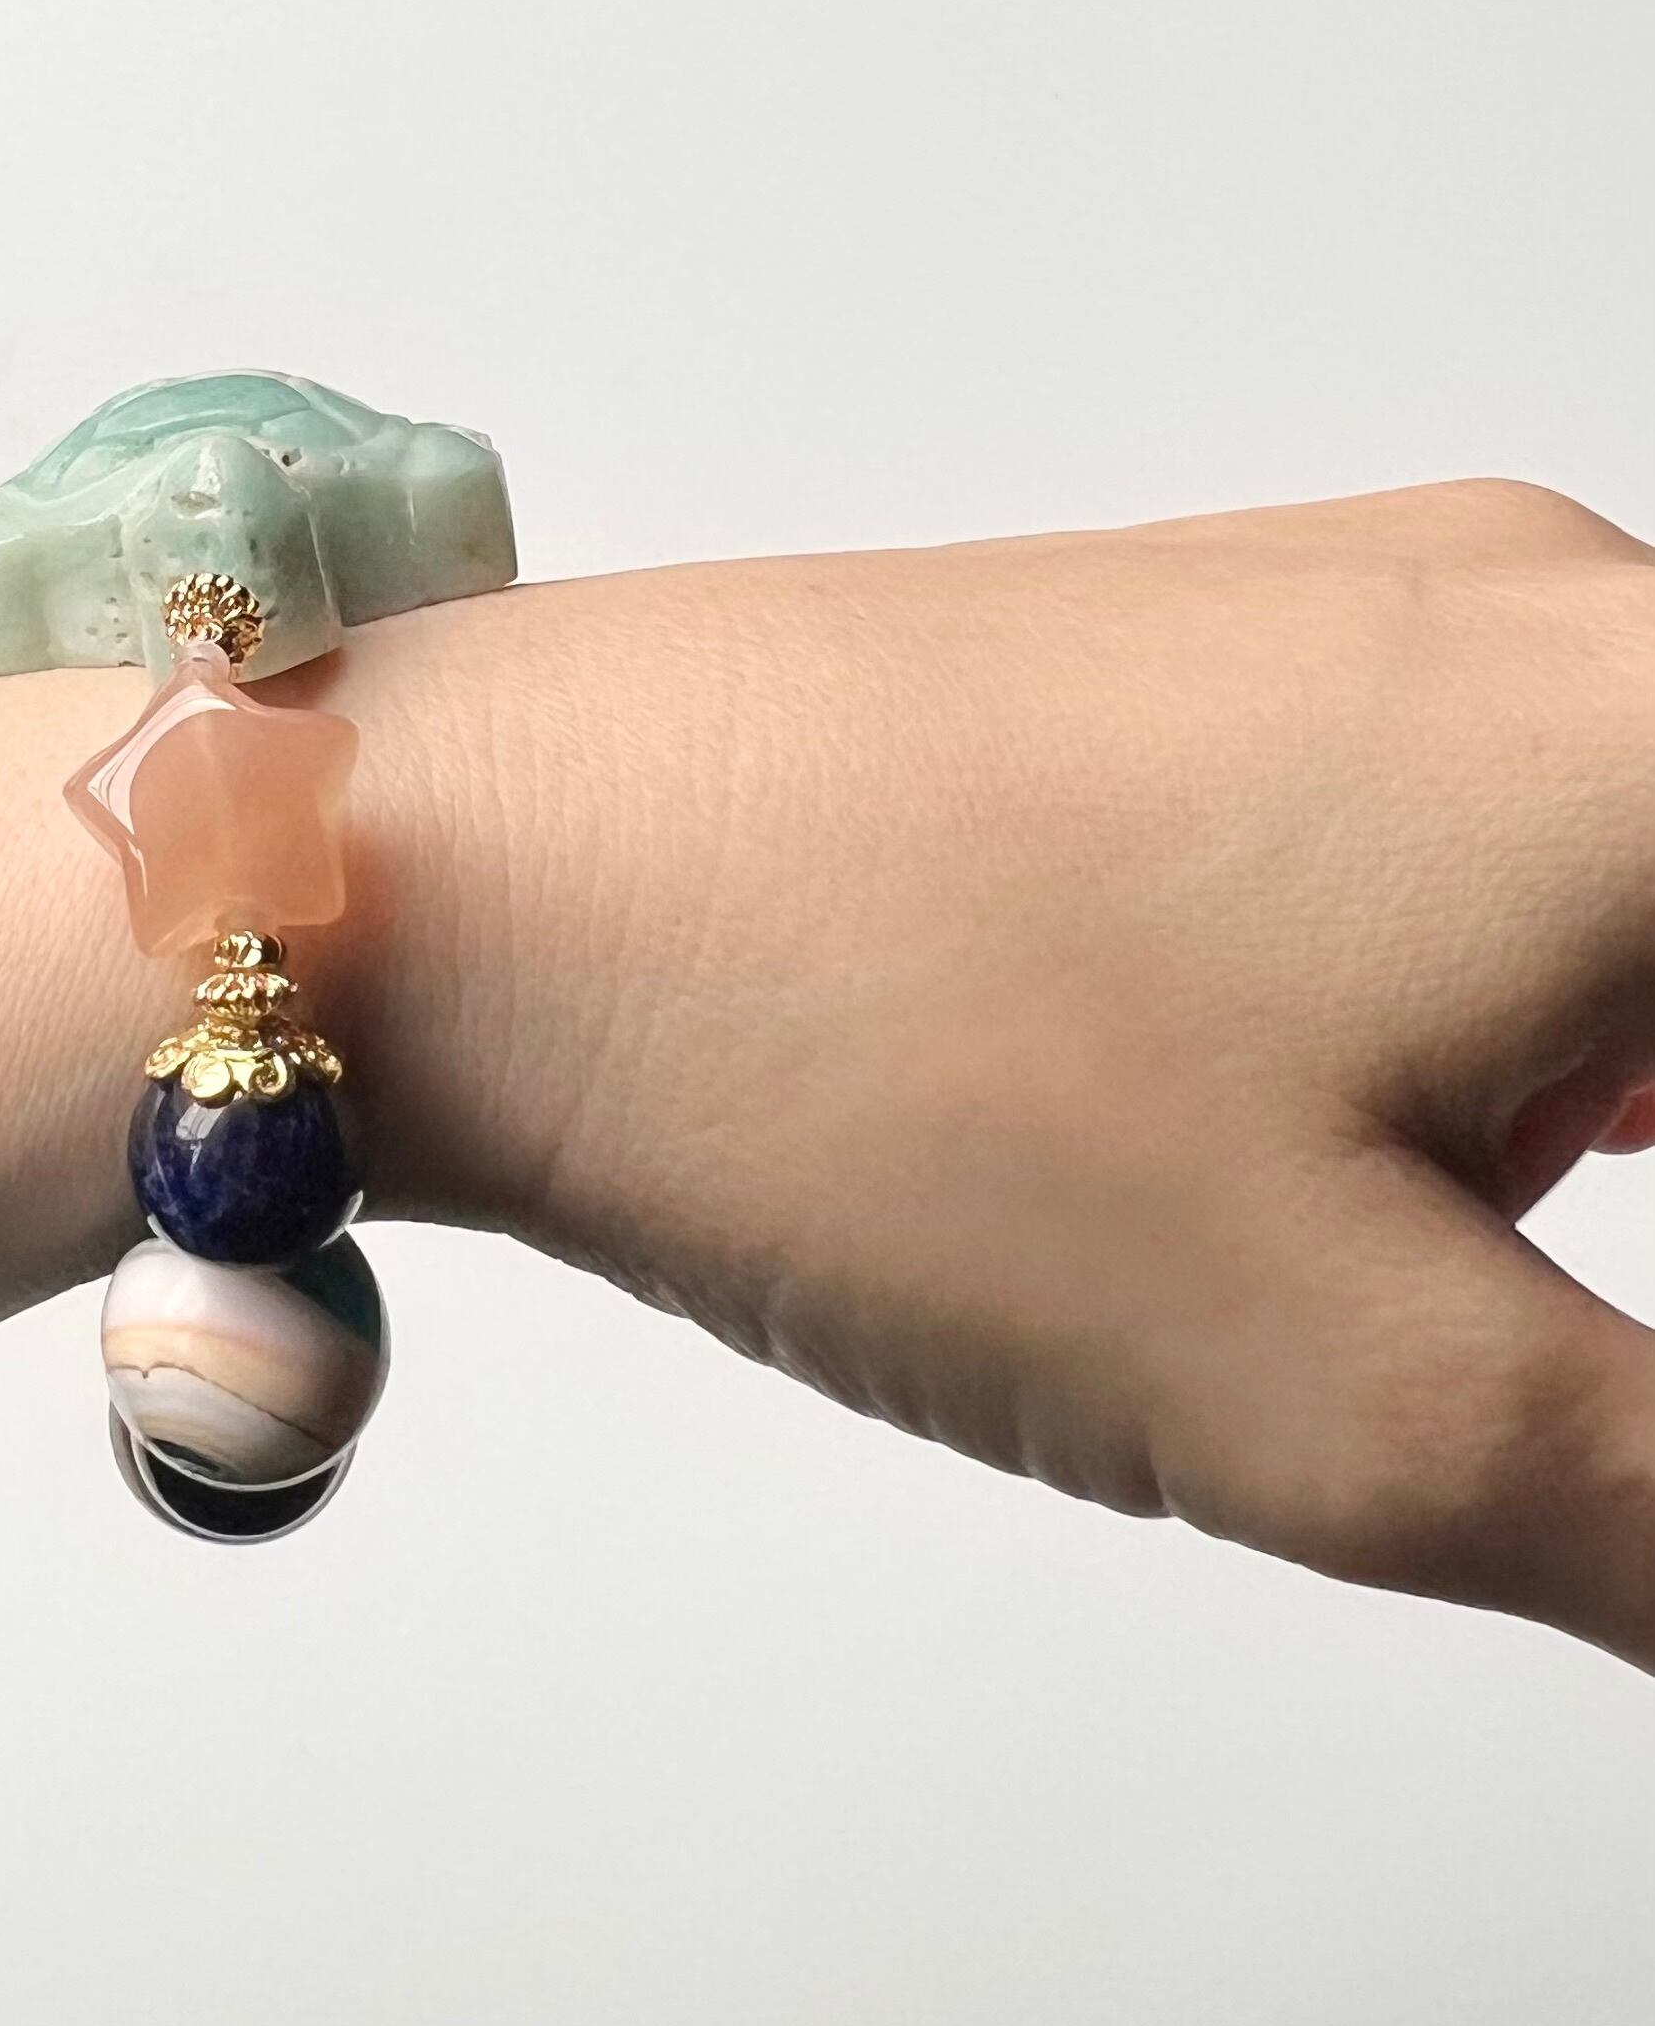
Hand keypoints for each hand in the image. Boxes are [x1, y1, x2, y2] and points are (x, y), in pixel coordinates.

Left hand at [336, 480, 1654, 1664]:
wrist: (485, 861)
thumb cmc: (863, 1048)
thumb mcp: (1370, 1392)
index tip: (1590, 1405)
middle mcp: (1554, 619)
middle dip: (1633, 1198)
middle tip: (1508, 1373)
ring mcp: (1353, 625)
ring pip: (1619, 913)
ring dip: (1592, 1133)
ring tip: (1406, 1286)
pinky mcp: (1192, 675)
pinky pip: (1456, 866)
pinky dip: (1481, 1049)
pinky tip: (1324, 1159)